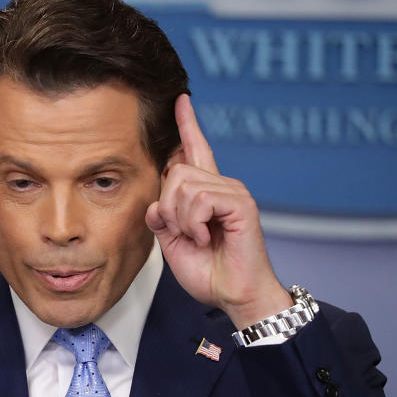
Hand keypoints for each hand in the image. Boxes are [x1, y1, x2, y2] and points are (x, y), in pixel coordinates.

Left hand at [145, 94, 290, 328]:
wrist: (233, 295)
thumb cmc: (209, 273)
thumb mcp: (173, 243)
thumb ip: (162, 217)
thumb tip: (156, 201)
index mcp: (205, 193)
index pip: (194, 150)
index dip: (187, 125)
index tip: (180, 100)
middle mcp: (221, 186)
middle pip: (174, 171)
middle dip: (168, 206)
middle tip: (185, 233)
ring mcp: (233, 191)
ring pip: (183, 185)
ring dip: (181, 219)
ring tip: (198, 238)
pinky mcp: (240, 202)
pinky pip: (200, 199)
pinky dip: (194, 223)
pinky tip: (206, 238)